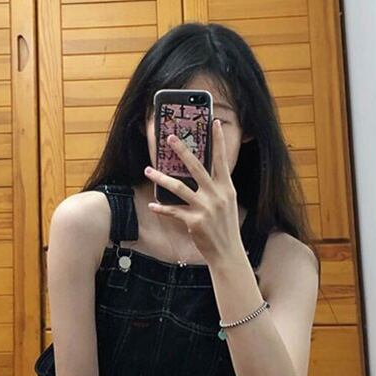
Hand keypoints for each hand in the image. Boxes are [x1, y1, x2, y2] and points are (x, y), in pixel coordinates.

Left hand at [144, 119, 242, 265]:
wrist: (227, 252)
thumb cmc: (225, 228)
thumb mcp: (227, 204)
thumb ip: (217, 189)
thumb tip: (204, 175)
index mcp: (226, 189)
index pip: (221, 160)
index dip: (217, 141)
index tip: (214, 123)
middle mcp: (216, 195)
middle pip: (196, 167)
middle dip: (182, 150)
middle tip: (170, 138)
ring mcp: (205, 208)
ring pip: (178, 187)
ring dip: (161, 177)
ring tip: (148, 170)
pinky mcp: (194, 221)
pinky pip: (173, 211)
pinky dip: (162, 208)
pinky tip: (152, 206)